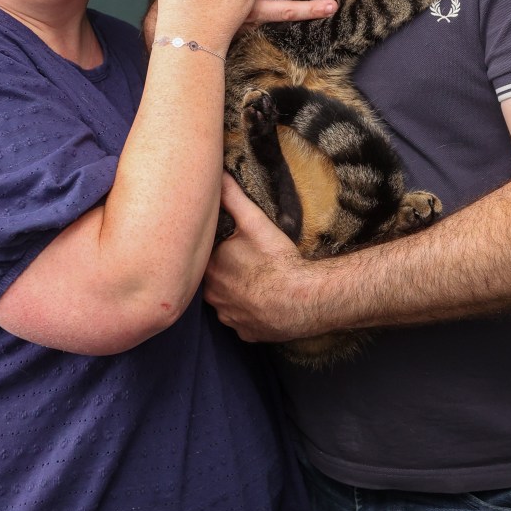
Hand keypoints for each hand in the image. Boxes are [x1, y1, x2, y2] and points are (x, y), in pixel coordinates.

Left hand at [204, 174, 321, 343]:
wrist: (305, 298)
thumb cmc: (278, 260)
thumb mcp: (255, 222)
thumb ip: (233, 198)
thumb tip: (218, 175)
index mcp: (210, 269)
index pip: (206, 260)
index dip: (218, 253)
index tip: (232, 249)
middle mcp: (214, 297)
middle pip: (215, 282)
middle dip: (226, 274)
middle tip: (246, 264)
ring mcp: (230, 318)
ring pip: (227, 303)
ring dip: (237, 295)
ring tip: (256, 282)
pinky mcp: (247, 334)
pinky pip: (242, 322)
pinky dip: (250, 314)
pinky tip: (263, 302)